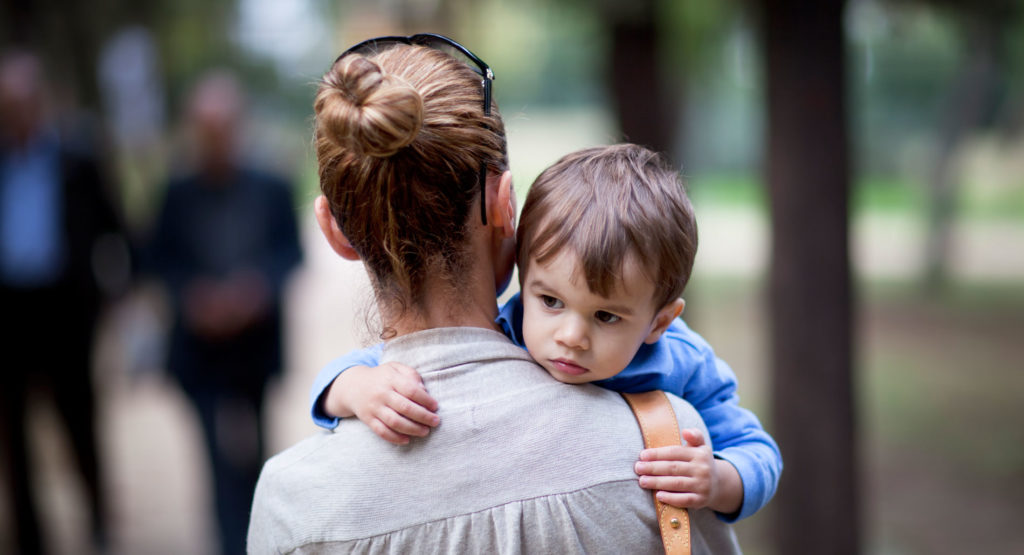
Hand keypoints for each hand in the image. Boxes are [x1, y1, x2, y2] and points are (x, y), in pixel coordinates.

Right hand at [325, 363, 439, 444]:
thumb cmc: (382, 377)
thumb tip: (424, 390)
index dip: (425, 400)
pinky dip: (395, 438)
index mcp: (390, 379)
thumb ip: (411, 375)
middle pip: (405, 408)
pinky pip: (381, 431)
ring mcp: (374, 408)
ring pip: (394, 422)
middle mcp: (382, 394)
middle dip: (423, 416)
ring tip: (425, 431)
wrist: (353, 386)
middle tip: (435, 421)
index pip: (411, 390)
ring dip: (412, 429)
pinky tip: (407, 440)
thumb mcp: (395, 368)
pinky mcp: (368, 419)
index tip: (435, 406)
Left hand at [634, 428, 715, 509]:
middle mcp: (703, 469)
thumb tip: (685, 431)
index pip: (675, 452)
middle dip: (653, 468)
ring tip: (642, 481)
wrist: (718, 485)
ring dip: (657, 482)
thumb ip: (695, 436)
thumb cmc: (701, 462)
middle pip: (673, 468)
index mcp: (700, 454)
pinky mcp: (701, 500)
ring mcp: (703, 486)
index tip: (642, 455)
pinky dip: (671, 498)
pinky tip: (658, 496)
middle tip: (638, 468)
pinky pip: (684, 500)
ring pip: (676, 483)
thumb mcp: (701, 447)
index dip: (658, 454)